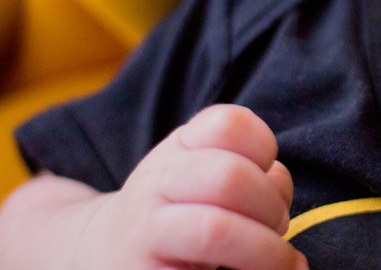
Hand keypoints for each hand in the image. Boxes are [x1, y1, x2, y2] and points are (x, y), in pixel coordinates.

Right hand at [79, 103, 305, 269]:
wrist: (98, 255)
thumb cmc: (177, 215)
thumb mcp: (206, 177)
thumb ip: (251, 176)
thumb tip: (279, 189)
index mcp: (179, 150)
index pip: (229, 124)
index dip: (264, 148)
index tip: (269, 174)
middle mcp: (155, 186)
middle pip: (229, 177)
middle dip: (271, 206)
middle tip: (279, 228)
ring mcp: (145, 235)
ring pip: (214, 231)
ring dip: (266, 252)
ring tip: (281, 264)